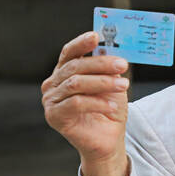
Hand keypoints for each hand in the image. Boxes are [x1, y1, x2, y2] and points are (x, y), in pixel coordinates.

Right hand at [41, 31, 130, 175]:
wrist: (107, 139)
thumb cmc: (108, 109)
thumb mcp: (112, 84)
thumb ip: (109, 68)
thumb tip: (112, 50)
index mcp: (65, 72)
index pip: (69, 52)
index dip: (81, 42)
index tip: (96, 36)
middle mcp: (53, 83)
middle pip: (75, 66)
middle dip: (101, 63)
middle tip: (122, 64)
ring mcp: (51, 100)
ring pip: (76, 83)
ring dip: (103, 82)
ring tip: (123, 85)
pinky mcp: (54, 116)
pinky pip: (76, 103)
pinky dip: (97, 102)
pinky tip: (112, 105)